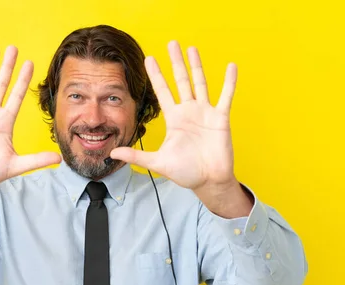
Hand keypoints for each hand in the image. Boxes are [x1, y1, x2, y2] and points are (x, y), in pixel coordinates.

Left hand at [110, 41, 236, 190]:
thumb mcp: (158, 162)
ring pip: (200, 83)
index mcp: (174, 119)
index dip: (156, 76)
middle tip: (171, 43)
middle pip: (180, 81)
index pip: (162, 92)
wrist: (208, 181)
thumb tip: (113, 154)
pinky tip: (231, 67)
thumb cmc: (185, 172)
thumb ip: (136, 156)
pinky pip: (226, 96)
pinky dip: (229, 82)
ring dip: (197, 66)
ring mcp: (205, 113)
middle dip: (175, 62)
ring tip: (192, 48)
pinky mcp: (220, 118)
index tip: (148, 59)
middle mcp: (189, 112)